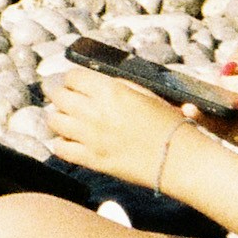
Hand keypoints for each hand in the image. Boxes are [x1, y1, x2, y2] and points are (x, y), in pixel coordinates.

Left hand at [44, 66, 202, 188]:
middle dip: (58, 93)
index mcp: (110, 91)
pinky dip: (61, 142)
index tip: (74, 84)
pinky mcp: (93, 160)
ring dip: (58, 117)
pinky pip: (60, 148)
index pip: (71, 76)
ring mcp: (91, 137)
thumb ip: (116, 86)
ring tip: (68, 119)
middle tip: (64, 98)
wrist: (183, 161)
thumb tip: (94, 82)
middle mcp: (95, 111)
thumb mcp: (146, 94)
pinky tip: (70, 140)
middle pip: (57, 95)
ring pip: (53, 120)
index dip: (71, 79)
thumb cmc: (170, 124)